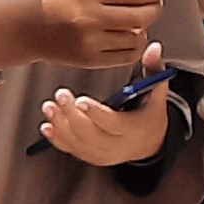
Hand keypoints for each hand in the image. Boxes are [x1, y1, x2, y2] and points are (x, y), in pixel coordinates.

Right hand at [35, 0, 167, 66]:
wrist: (26, 27)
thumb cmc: (56, 0)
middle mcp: (88, 17)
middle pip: (141, 15)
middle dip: (154, 8)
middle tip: (153, 4)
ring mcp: (89, 41)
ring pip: (137, 37)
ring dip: (143, 28)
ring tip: (133, 21)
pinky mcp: (89, 60)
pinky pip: (127, 55)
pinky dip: (135, 46)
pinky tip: (128, 36)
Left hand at [36, 42, 170, 166]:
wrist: (149, 143)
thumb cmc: (150, 114)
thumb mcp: (156, 93)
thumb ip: (154, 70)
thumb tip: (154, 47)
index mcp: (133, 129)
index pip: (113, 123)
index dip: (96, 113)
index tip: (81, 100)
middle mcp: (117, 146)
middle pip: (90, 133)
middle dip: (72, 115)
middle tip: (61, 95)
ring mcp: (101, 154)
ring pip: (77, 142)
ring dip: (60, 124)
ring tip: (49, 106)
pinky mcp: (90, 156)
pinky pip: (71, 149)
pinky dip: (57, 138)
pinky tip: (46, 125)